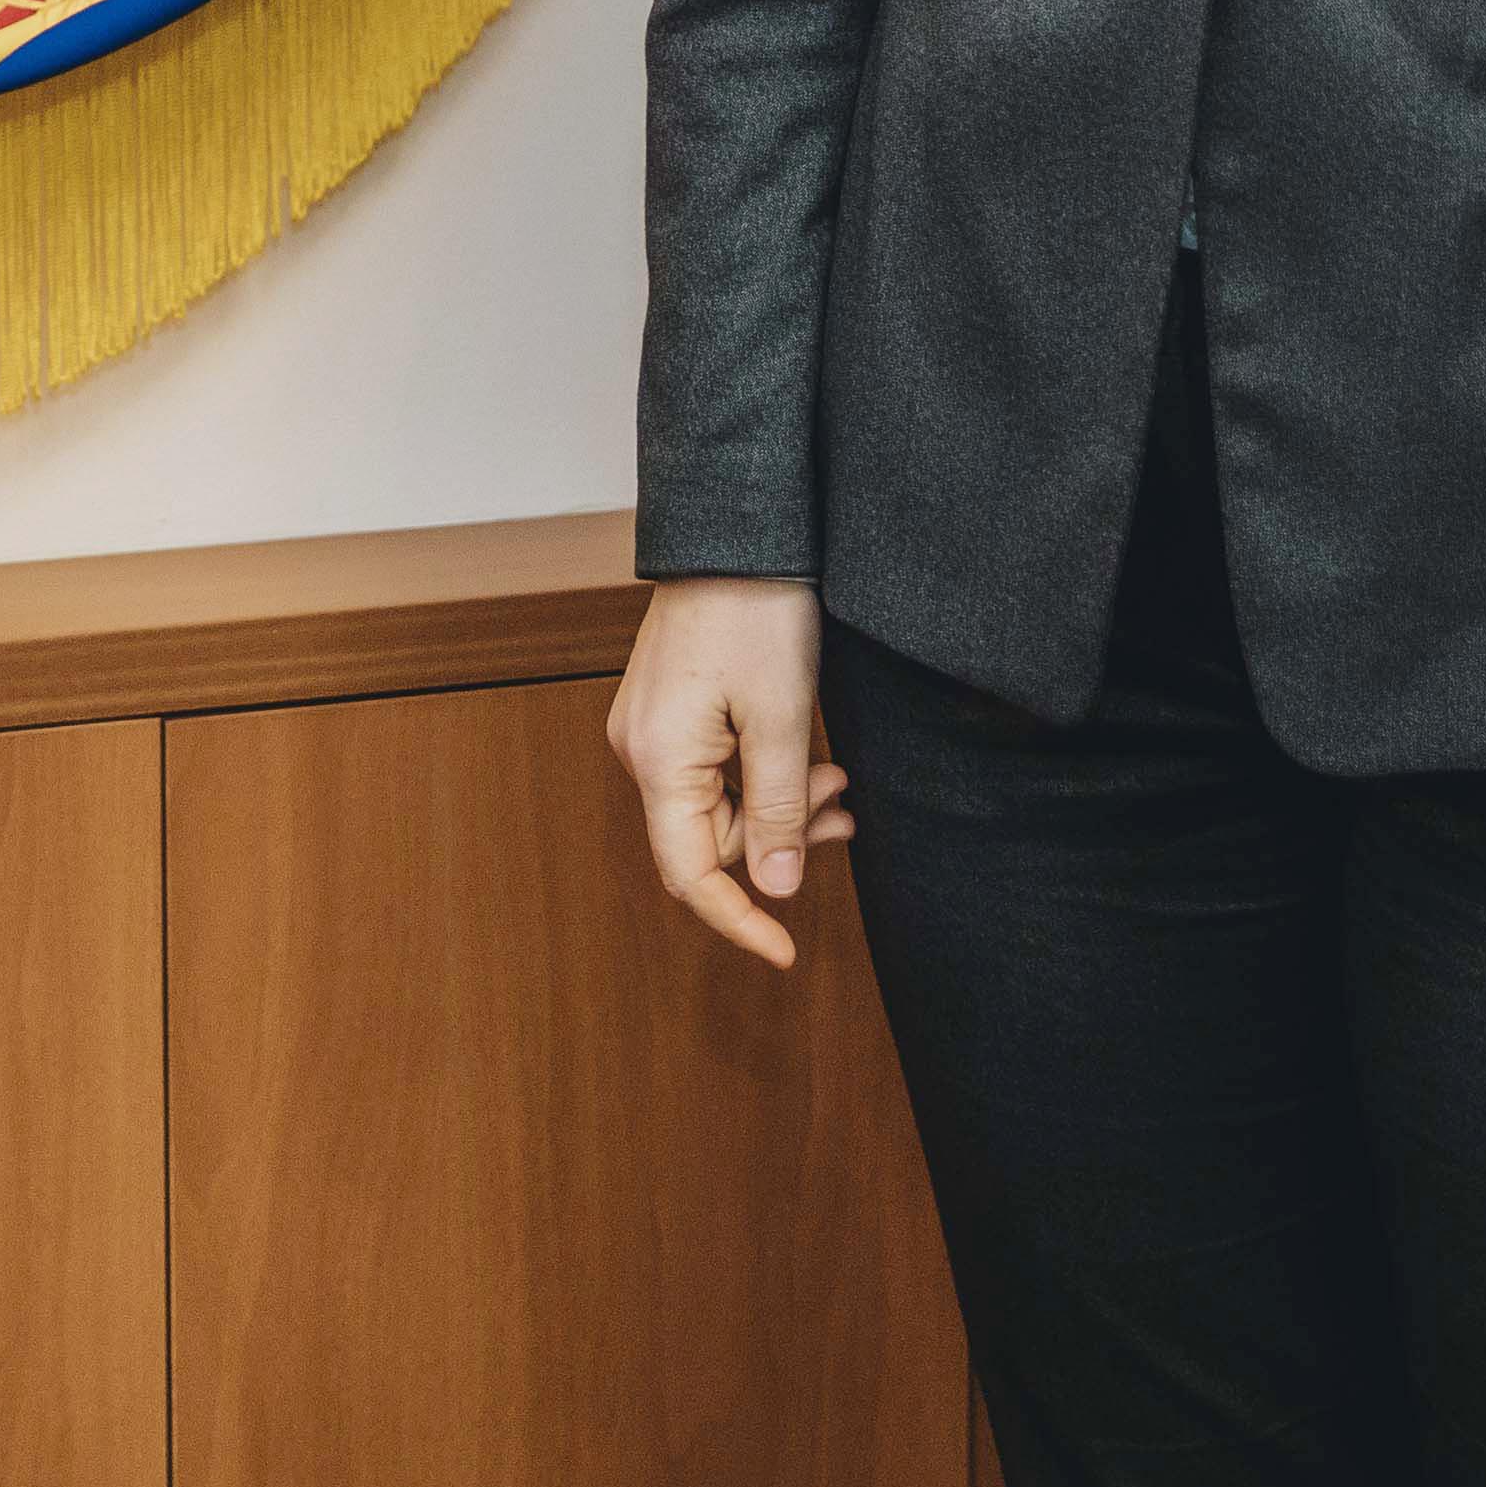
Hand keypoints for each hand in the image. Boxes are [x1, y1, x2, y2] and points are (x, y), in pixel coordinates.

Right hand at [607, 575, 851, 969]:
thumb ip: (778, 810)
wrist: (735, 532)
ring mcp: (649, 730)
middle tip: (846, 808)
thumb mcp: (782, 718)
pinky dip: (761, 776)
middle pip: (707, 840)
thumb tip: (774, 890)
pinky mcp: (668, 711)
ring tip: (838, 778)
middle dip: (779, 843)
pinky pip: (712, 771)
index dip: (739, 922)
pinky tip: (808, 758)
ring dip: (779, 805)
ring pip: (715, 806)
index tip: (786, 954)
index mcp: (658, 760)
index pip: (691, 874)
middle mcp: (639, 751)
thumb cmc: (757, 614)